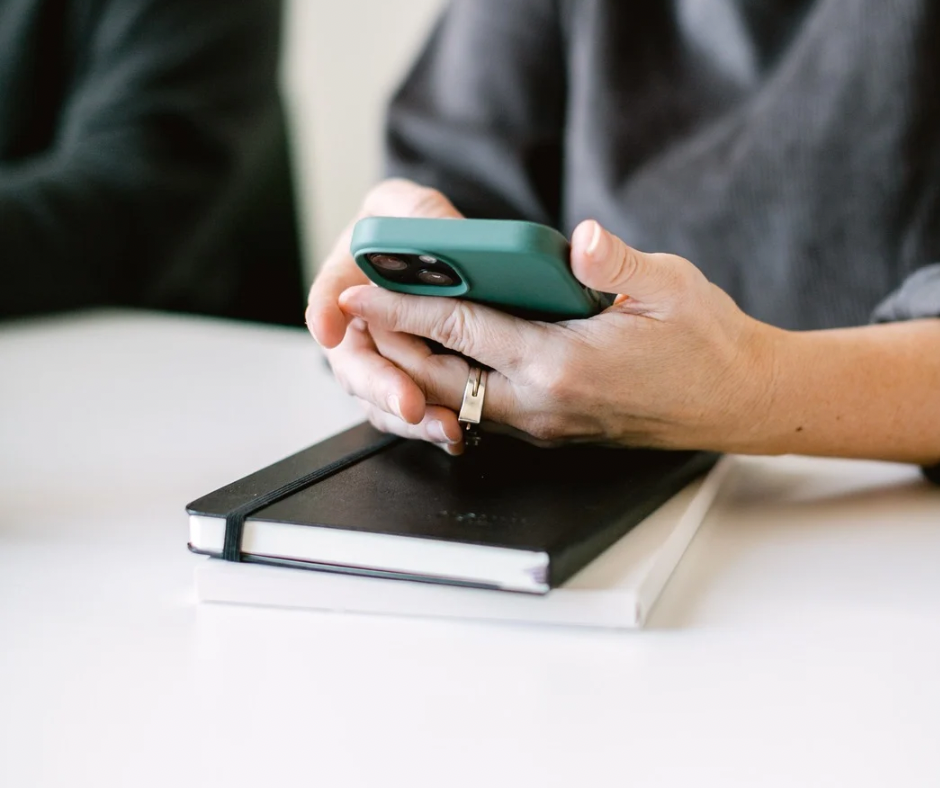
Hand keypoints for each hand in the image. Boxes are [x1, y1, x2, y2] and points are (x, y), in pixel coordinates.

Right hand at [305, 179, 467, 452]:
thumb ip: (419, 217)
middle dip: (380, 385)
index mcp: (346, 280)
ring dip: (409, 420)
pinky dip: (430, 429)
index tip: (328, 327)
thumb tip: (439, 240)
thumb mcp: (413, 209)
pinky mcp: (404, 387)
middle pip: (354, 364)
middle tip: (409, 402)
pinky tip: (456, 434)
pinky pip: (409, 416)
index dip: (325, 311)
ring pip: (379, 400)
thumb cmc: (413, 230)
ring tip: (446, 427)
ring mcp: (377, 363)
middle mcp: (353, 329)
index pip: (327, 295)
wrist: (434, 264)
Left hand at [337, 220, 777, 451]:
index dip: (403, 302)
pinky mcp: (552, 427)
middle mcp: (544, 404)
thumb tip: (580, 238)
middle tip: (354, 310)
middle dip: (390, 342)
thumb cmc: (707, 343)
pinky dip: (450, 383)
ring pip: (456, 400)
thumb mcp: (670, 286)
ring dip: (416, 366)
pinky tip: (442, 354)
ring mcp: (545, 423)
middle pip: (440, 376)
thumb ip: (617, 263)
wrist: (736, 400)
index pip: (462, 327)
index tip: (358, 285)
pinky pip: (483, 409)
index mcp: (564, 364)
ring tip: (386, 328)